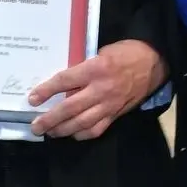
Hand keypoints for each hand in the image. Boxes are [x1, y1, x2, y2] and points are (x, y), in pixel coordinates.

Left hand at [28, 39, 166, 140]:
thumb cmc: (126, 52)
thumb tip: (64, 81)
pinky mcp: (117, 114)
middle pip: (70, 108)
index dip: (46, 91)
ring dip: (63, 130)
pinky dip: (83, 134)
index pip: (64, 81)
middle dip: (50, 119)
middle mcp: (101, 89)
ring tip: (50, 132)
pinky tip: (73, 134)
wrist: (153, 62)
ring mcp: (109, 104)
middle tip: (36, 126)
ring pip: (82, 123)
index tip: (32, 98)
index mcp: (96, 69)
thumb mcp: (101, 52)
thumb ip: (84, 67)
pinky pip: (97, 129)